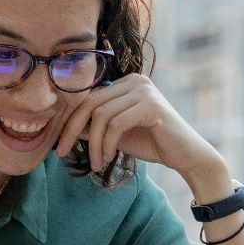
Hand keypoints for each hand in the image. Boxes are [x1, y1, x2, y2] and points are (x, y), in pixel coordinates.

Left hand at [53, 73, 223, 181]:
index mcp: (125, 83)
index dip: (67, 120)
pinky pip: (116, 124)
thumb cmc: (152, 144)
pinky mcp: (151, 105)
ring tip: (96, 163)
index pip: (86, 97)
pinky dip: (107, 144)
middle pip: (89, 103)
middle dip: (71, 130)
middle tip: (61, 153)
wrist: (186, 155)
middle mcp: (134, 81)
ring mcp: (144, 91)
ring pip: (101, 115)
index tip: (58, 144)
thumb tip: (63, 128)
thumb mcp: (115, 135)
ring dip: (93, 144)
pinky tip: (109, 158)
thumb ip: (93, 127)